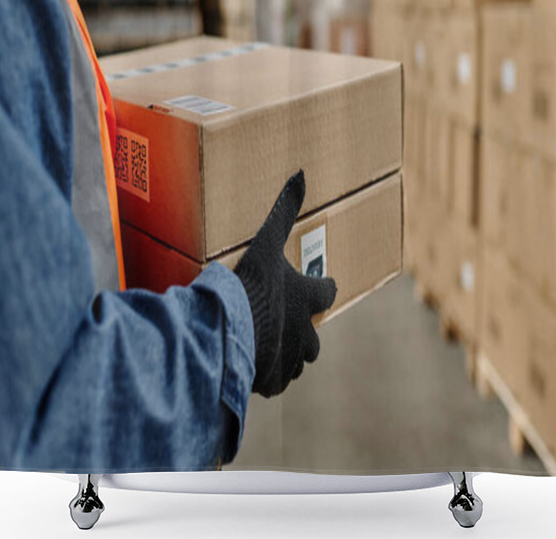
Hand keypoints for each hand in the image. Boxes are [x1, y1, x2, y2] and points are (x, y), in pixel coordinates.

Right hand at [234, 170, 336, 397]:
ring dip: (287, 354)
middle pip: (315, 337)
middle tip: (288, 321)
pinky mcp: (270, 380)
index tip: (325, 285)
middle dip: (305, 330)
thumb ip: (283, 210)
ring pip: (297, 362)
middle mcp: (305, 333)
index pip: (327, 291)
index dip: (325, 287)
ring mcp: (289, 359)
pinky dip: (267, 375)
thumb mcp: (266, 242)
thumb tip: (302, 174)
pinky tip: (252, 367)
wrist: (227, 331)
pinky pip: (274, 382)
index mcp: (307, 298)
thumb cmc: (250, 285)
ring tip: (268, 345)